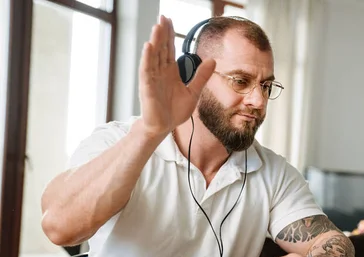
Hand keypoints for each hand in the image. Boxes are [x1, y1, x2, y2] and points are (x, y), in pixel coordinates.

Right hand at [138, 15, 215, 139]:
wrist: (164, 127)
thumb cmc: (175, 111)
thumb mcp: (193, 92)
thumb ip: (201, 76)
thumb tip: (212, 60)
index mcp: (170, 71)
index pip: (169, 48)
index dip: (169, 34)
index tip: (169, 20)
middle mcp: (160, 72)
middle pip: (161, 48)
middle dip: (162, 33)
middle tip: (163, 17)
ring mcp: (153, 78)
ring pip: (153, 56)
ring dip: (155, 41)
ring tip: (157, 26)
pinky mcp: (147, 87)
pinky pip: (146, 70)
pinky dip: (147, 58)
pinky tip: (149, 46)